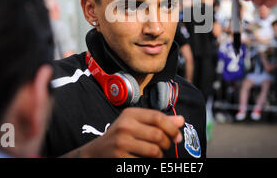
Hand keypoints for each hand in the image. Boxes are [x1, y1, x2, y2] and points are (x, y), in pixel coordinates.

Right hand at [62, 107, 183, 157]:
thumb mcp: (136, 123)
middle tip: (166, 147)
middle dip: (167, 143)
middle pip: (158, 135)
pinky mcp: (120, 158)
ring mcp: (121, 142)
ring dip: (160, 155)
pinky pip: (144, 163)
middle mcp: (125, 126)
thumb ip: (158, 121)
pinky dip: (149, 163)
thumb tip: (181, 120)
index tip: (177, 136)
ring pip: (154, 150)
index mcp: (130, 114)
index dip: (172, 127)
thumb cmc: (121, 135)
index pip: (158, 117)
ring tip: (157, 154)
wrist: (96, 152)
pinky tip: (145, 160)